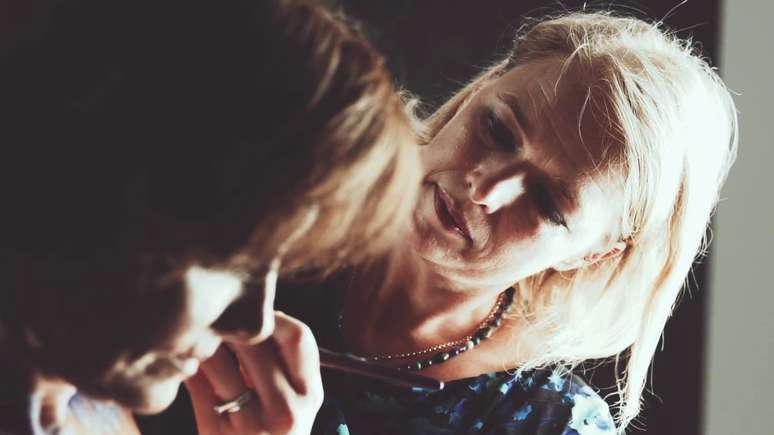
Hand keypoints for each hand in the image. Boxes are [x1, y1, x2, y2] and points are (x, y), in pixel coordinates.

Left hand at [185, 312, 323, 434]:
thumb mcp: (296, 405)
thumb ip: (282, 364)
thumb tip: (254, 313)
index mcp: (311, 396)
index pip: (299, 337)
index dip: (274, 317)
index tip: (255, 316)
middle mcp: (288, 411)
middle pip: (258, 345)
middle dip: (234, 326)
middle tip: (217, 316)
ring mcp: (252, 426)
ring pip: (222, 364)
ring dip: (206, 344)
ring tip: (198, 335)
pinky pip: (198, 389)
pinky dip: (189, 370)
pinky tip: (185, 363)